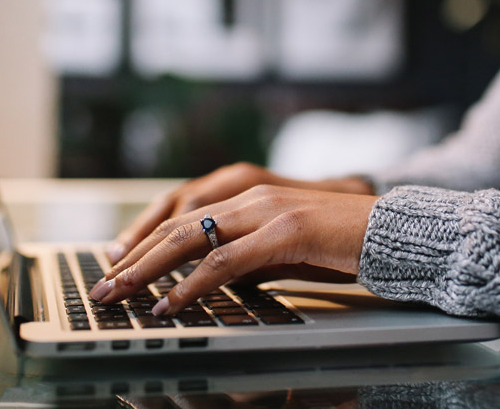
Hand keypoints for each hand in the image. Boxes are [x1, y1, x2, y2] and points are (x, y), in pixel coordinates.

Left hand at [90, 185, 378, 315]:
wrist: (398, 229)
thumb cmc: (344, 241)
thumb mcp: (285, 247)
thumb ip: (247, 256)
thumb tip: (208, 283)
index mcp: (248, 195)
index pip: (181, 216)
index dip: (142, 242)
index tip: (114, 269)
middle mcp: (251, 196)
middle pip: (174, 224)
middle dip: (131, 258)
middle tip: (101, 286)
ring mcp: (268, 210)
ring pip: (190, 239)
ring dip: (147, 271)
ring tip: (119, 295)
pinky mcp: (287, 231)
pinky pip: (226, 262)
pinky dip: (190, 285)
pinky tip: (170, 303)